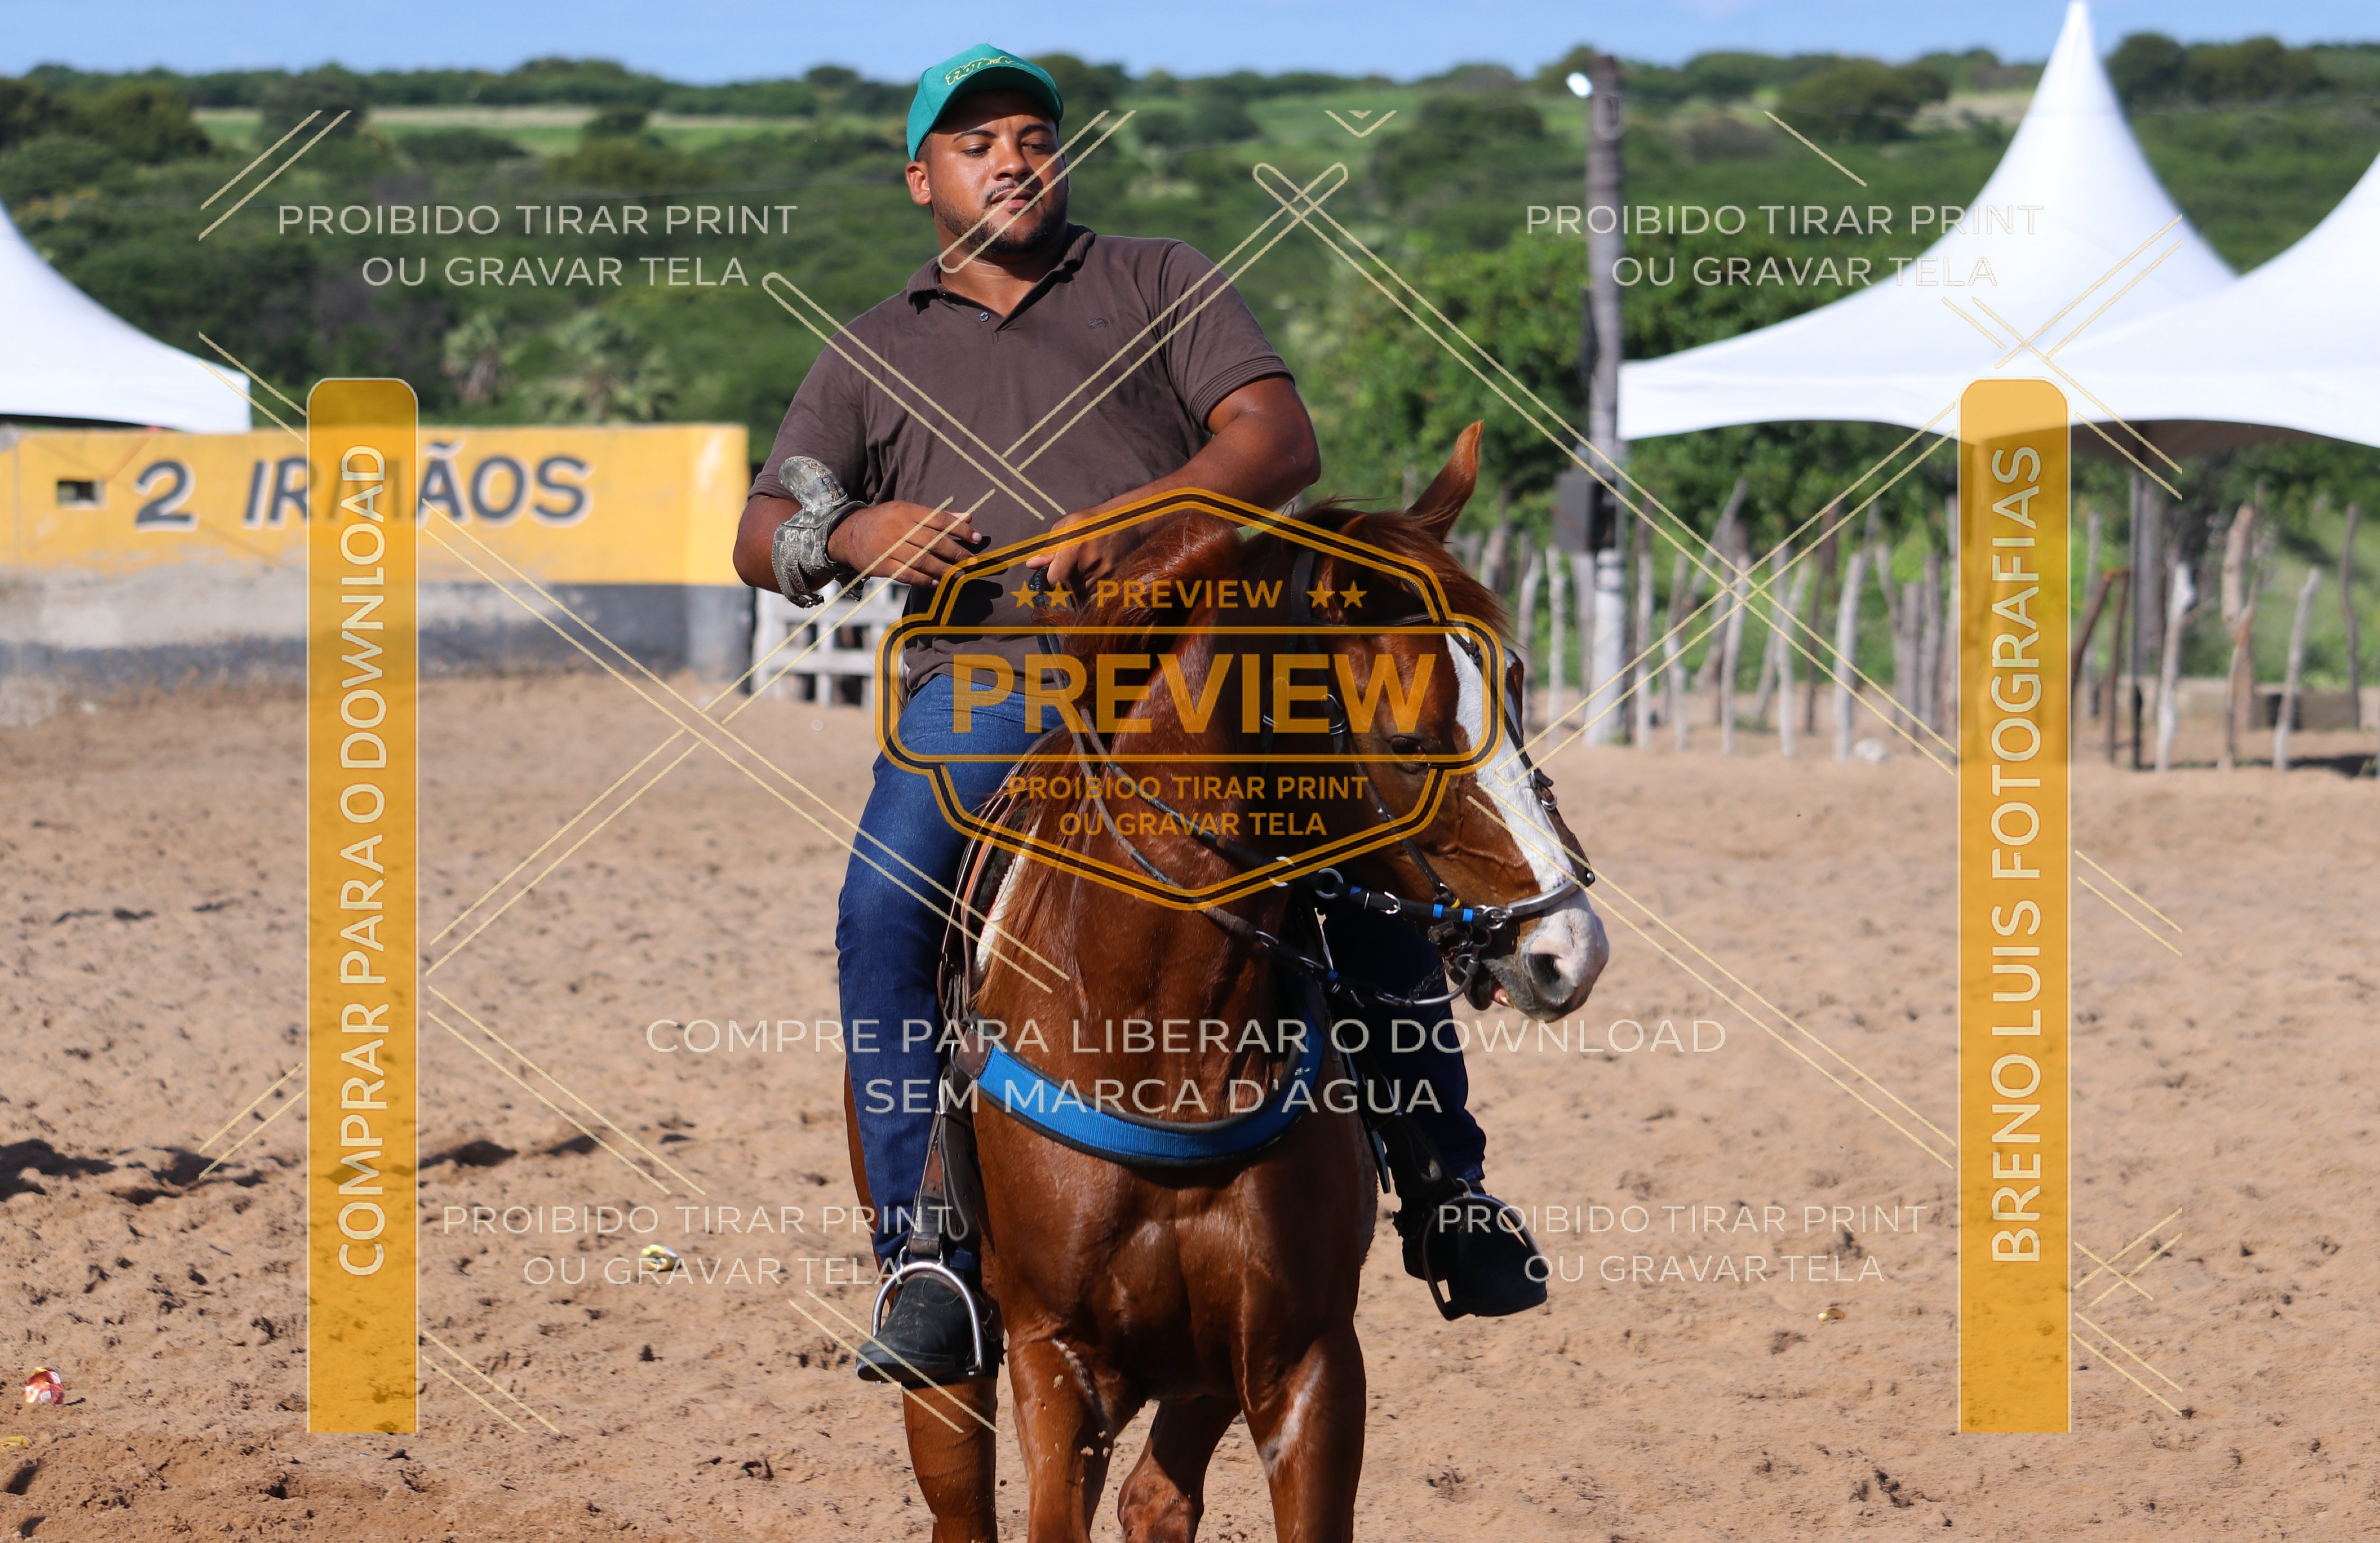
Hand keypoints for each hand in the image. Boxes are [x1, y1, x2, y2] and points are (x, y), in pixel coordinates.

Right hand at [827, 500, 981, 585]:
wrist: (847, 534)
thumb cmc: (885, 521)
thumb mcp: (907, 511)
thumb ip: (937, 517)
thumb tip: (968, 518)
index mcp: (906, 511)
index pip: (939, 519)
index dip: (960, 530)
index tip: (977, 538)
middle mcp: (898, 528)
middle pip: (933, 541)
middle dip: (956, 552)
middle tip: (972, 561)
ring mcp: (889, 547)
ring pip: (922, 560)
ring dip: (944, 569)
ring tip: (959, 575)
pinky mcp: (882, 565)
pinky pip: (906, 574)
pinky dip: (923, 580)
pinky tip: (937, 583)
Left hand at [1024, 508, 1148, 595]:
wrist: (1128, 521)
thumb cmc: (1092, 521)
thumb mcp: (1067, 526)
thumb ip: (1049, 547)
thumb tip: (1031, 565)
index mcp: (1074, 549)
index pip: (1054, 580)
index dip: (1048, 583)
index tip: (1047, 579)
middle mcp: (1089, 565)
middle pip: (1066, 590)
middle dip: (1060, 587)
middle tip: (1061, 578)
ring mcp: (1103, 575)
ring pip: (1081, 596)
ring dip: (1074, 592)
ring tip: (1075, 578)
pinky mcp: (1114, 580)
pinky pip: (1095, 596)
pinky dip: (1088, 595)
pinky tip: (1087, 584)